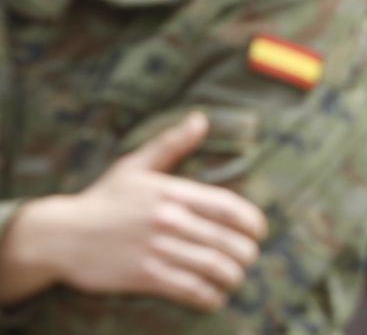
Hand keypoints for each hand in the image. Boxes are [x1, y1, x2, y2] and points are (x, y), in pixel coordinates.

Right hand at [0, 113, 267, 310]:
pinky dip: (209, 296)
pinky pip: (188, 289)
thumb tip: (201, 119)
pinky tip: (214, 296)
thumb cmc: (102, 199)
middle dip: (246, 253)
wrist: (58, 235)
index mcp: (172, 192)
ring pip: (212, 267)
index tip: (259, 232)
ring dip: (232, 276)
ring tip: (235, 277)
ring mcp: (156, 249)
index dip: (253, 222)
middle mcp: (169, 220)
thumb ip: (171, 144)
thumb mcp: (136, 165)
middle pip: (226, 241)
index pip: (229, 208)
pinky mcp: (143, 276)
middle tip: (249, 258)